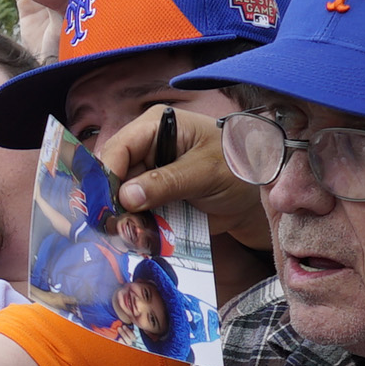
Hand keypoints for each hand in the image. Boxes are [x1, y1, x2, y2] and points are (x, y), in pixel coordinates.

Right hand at [91, 103, 268, 252]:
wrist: (256, 194)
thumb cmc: (238, 167)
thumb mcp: (205, 171)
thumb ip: (166, 182)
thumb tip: (126, 196)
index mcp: (154, 127)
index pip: (118, 148)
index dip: (108, 176)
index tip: (108, 206)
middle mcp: (145, 149)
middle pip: (113, 176)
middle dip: (114, 203)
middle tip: (119, 228)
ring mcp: (147, 176)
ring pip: (120, 199)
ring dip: (125, 219)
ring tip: (133, 236)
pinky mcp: (151, 199)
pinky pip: (134, 214)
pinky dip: (136, 227)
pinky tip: (141, 238)